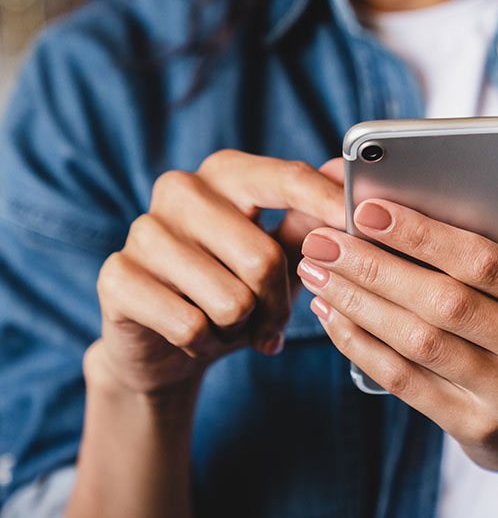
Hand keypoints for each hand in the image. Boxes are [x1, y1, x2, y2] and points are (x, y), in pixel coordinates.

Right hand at [93, 150, 344, 396]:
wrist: (164, 343)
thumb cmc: (234, 287)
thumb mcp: (280, 253)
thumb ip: (311, 219)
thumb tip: (347, 179)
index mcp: (226, 173)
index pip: (286, 178)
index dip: (327, 203)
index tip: (360, 222)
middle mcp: (181, 189)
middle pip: (263, 257)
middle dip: (278, 304)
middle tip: (272, 320)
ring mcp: (143, 230)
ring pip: (230, 299)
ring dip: (241, 328)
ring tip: (230, 324)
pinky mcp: (116, 276)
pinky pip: (190, 325)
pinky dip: (206, 344)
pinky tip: (197, 337)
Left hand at [297, 196, 497, 483]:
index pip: (489, 262)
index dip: (424, 236)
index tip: (368, 210)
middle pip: (447, 304)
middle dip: (376, 267)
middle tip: (324, 241)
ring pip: (420, 344)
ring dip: (359, 303)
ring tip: (318, 273)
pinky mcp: (476, 429)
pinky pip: (406, 382)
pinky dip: (362, 345)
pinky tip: (333, 316)